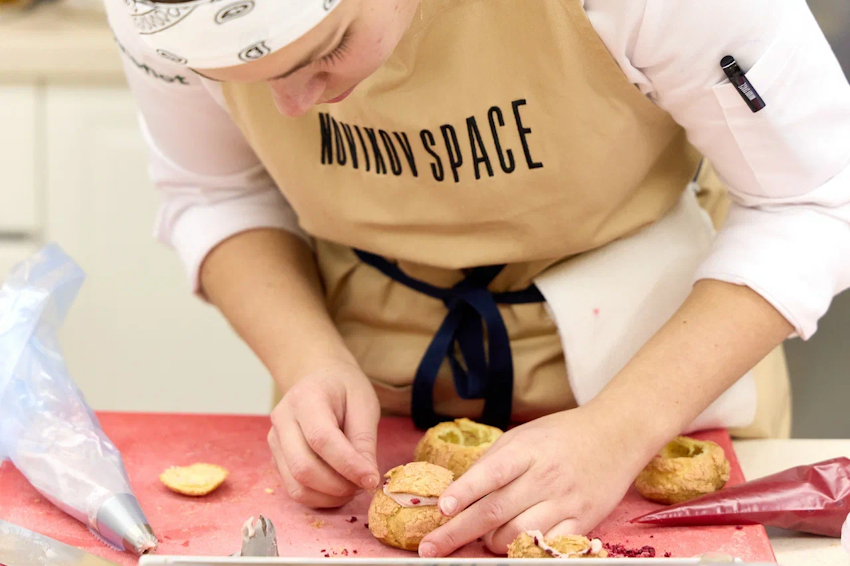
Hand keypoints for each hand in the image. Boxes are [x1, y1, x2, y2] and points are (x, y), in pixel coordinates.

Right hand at [268, 360, 380, 507]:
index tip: (371, 479)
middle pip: (303, 467)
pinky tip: (339, 489)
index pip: (321, 438)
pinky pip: (295, 489)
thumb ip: (364, 440)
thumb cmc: (345, 390)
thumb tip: (367, 478)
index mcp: (305, 398)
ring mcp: (275, 441)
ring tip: (353, 488)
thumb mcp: (364, 404)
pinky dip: (320, 498)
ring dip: (329, 497)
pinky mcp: (276, 459)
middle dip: (339, 485)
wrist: (320, 380)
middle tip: (364, 485)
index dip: (348, 464)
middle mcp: (282, 419)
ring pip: (296, 485)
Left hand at [419, 406, 655, 556]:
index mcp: (526, 450)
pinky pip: (545, 546)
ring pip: (516, 535)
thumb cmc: (560, 434)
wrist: (616, 434)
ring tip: (482, 538)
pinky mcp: (582, 521)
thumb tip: (456, 494)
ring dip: (489, 543)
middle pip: (495, 511)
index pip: (489, 474)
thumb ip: (492, 462)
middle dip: (457, 532)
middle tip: (430, 548)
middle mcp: (545, 476)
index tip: (441, 509)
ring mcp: (565, 501)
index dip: (463, 493)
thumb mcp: (523, 435)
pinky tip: (509, 547)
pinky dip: (521, 551)